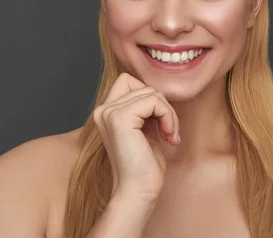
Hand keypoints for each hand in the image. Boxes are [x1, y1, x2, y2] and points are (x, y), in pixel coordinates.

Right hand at [93, 72, 180, 202]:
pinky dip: (168, 116)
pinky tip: (168, 136)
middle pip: (143, 86)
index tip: (159, 121)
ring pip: (152, 93)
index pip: (129, 81)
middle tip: (169, 131)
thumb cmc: (145, 165)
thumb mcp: (146, 128)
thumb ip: (146, 108)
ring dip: (168, 113)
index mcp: (106, 112)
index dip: (150, 97)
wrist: (138, 191)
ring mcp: (109, 113)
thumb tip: (158, 91)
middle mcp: (103, 110)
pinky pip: (155, 101)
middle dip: (163, 106)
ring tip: (169, 135)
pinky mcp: (120, 118)